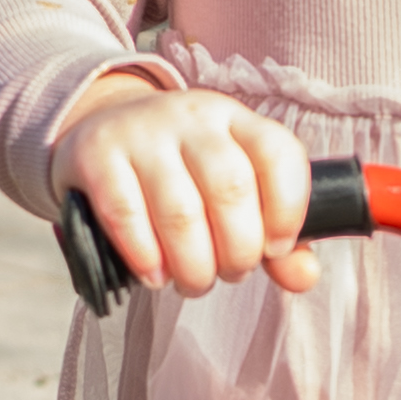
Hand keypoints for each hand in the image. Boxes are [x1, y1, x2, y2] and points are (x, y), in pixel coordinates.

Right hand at [53, 68, 318, 297]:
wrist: (101, 130)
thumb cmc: (180, 171)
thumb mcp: (230, 186)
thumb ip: (273, 232)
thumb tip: (303, 276)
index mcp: (235, 121)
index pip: (278, 154)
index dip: (288, 211)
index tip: (276, 248)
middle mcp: (192, 118)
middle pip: (230, 189)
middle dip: (238, 251)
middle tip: (229, 273)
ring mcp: (141, 133)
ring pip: (180, 211)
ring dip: (193, 265)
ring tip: (193, 281)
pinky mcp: (97, 156)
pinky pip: (126, 216)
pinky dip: (146, 258)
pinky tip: (154, 273)